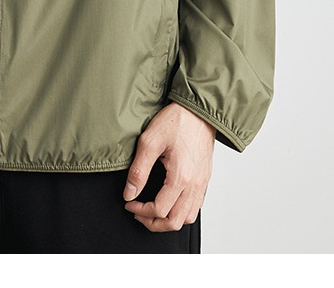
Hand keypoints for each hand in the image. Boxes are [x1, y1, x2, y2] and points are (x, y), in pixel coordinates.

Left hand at [123, 102, 214, 231]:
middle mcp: (194, 184)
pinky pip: (196, 206)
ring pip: (188, 218)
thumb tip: (129, 193)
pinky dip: (182, 211)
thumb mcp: (150, 140)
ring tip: (153, 211)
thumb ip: (138, 170)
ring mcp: (202, 183)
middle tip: (139, 213)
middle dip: (153, 223)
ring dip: (169, 220)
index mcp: (181, 177)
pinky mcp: (204, 178)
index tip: (129, 203)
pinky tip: (170, 200)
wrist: (199, 110)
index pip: (159, 210)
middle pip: (175, 222)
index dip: (140, 211)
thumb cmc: (176, 121)